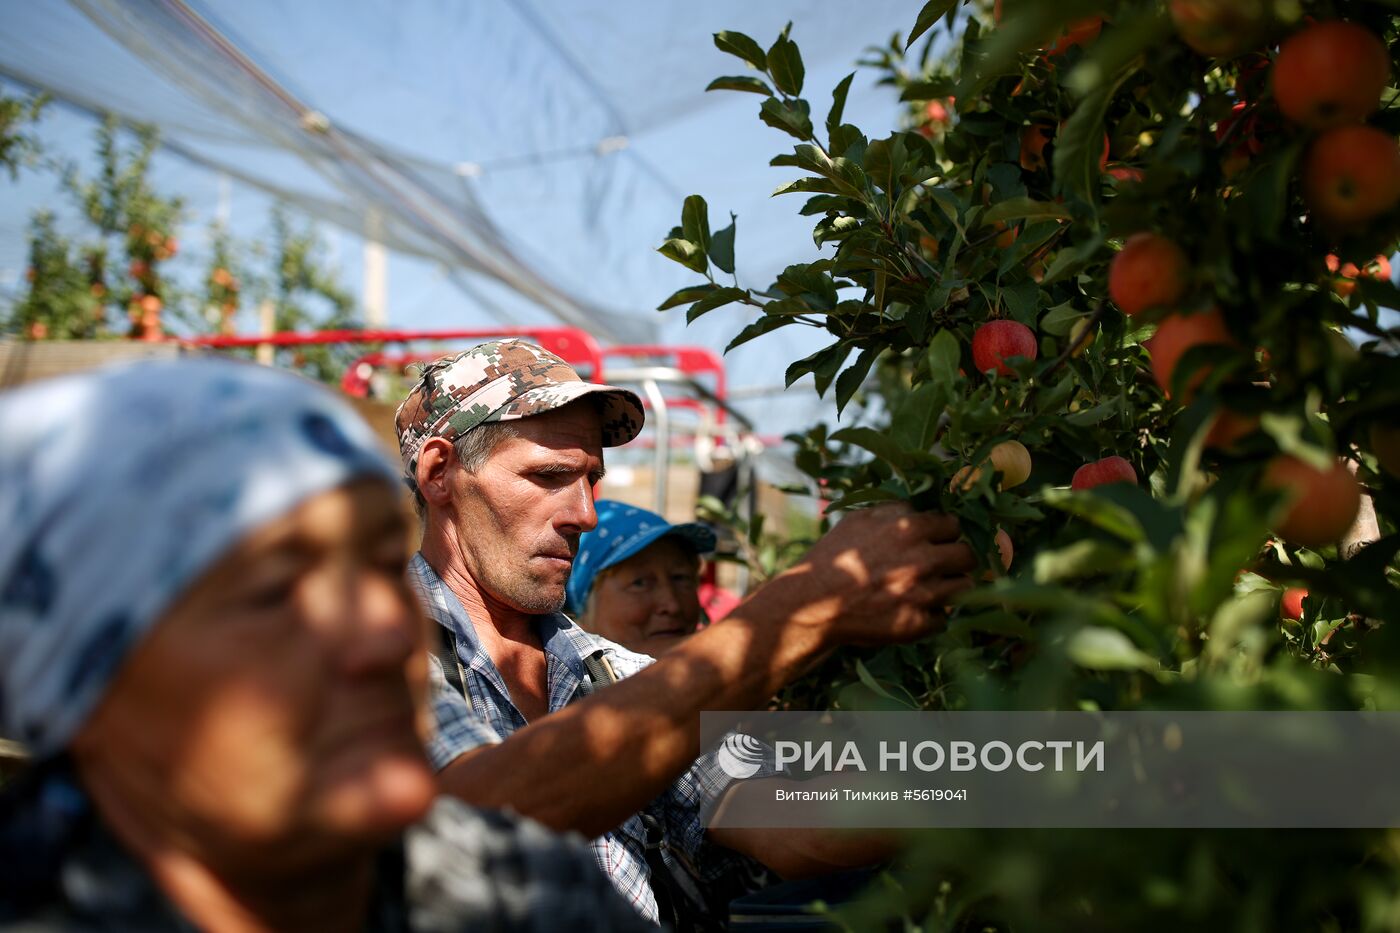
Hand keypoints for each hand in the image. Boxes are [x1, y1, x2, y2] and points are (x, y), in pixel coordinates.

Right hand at [755, 503, 975, 648]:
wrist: (810, 604)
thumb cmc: (832, 558)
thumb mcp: (859, 520)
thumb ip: (895, 511)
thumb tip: (921, 509)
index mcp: (910, 528)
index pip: (954, 524)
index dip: (945, 533)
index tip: (937, 541)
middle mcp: (923, 559)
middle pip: (968, 555)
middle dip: (955, 559)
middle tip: (940, 566)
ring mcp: (924, 594)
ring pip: (965, 587)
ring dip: (950, 588)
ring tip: (930, 589)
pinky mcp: (918, 624)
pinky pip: (944, 619)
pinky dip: (931, 617)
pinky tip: (911, 611)